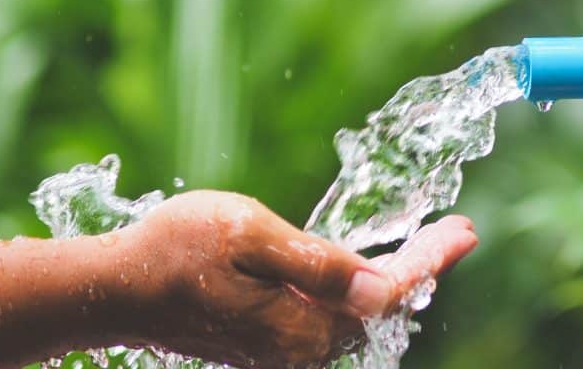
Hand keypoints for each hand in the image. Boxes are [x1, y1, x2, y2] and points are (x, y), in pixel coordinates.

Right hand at [124, 190, 477, 366]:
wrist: (117, 288)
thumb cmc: (177, 251)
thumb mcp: (250, 238)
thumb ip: (319, 267)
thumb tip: (382, 289)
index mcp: (302, 325)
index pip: (387, 293)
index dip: (430, 260)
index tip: (465, 232)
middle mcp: (299, 348)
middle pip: (378, 307)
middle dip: (420, 267)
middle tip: (455, 234)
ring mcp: (282, 349)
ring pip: (355, 314)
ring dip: (391, 277)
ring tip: (427, 248)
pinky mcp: (267, 341)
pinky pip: (328, 316)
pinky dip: (356, 290)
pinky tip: (367, 270)